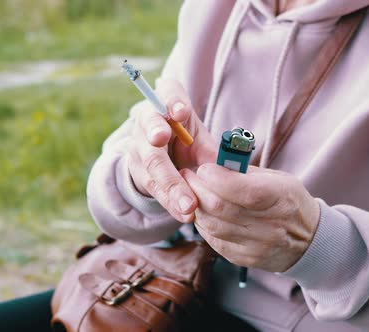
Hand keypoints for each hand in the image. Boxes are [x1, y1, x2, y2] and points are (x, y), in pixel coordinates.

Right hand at [127, 78, 216, 221]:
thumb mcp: (200, 139)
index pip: (168, 92)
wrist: (158, 152)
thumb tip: (232, 171)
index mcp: (168, 101)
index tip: (182, 112)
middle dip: (159, 136)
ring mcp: (138, 144)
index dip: (173, 101)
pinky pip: (153, 186)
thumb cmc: (185, 138)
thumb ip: (211, 151)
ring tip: (189, 205)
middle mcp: (148, 119)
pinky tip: (184, 213)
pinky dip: (170, 202)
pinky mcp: (137, 170)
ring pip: (152, 164)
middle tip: (175, 161)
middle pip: (151, 130)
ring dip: (171, 186)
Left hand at [180, 164, 320, 271]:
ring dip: (196, 206)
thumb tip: (214, 163)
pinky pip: (214, 240)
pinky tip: (202, 211)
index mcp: (281, 199)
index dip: (215, 177)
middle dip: (196, 188)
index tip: (203, 168)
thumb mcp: (279, 179)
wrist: (308, 241)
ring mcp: (257, 246)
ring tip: (191, 192)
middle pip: (220, 207)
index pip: (241, 189)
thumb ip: (246, 172)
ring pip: (212, 225)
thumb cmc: (290, 202)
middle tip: (187, 176)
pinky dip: (203, 224)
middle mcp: (270, 226)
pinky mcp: (244, 259)